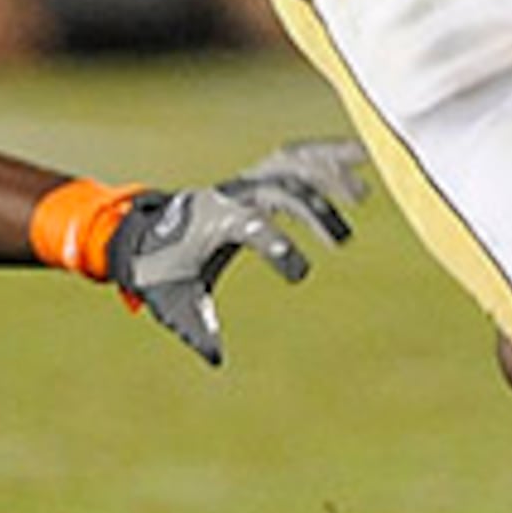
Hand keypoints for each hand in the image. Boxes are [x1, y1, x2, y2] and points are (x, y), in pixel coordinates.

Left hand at [105, 139, 374, 365]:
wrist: (148, 235)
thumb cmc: (166, 271)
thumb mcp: (176, 302)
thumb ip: (198, 328)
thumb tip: (217, 358)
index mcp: (212, 222)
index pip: (250, 225)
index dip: (276, 243)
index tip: (300, 273)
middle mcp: (232, 195)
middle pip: (280, 190)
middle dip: (314, 211)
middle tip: (342, 242)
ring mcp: (247, 182)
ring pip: (292, 165)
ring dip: (328, 175)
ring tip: (363, 194)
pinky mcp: (259, 177)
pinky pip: (297, 159)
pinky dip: (327, 155)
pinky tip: (360, 155)